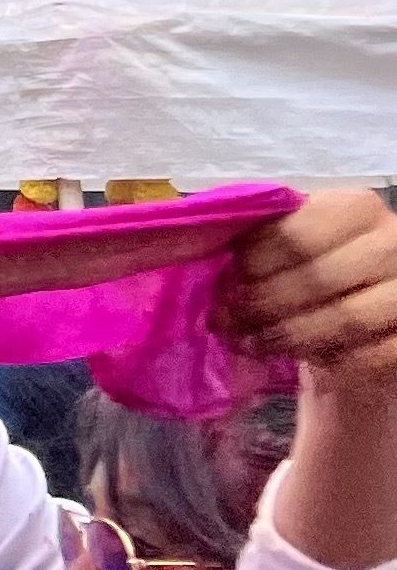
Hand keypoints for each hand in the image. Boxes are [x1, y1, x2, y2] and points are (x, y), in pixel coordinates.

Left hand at [218, 188, 396, 380]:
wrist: (367, 316)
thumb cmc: (316, 270)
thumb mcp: (291, 244)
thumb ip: (256, 238)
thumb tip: (193, 245)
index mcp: (357, 207)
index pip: (297, 234)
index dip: (255, 262)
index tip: (226, 282)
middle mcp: (395, 242)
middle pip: (318, 279)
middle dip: (263, 305)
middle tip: (226, 322)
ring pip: (346, 319)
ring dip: (289, 336)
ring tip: (251, 343)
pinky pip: (372, 356)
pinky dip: (330, 362)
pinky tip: (304, 361)